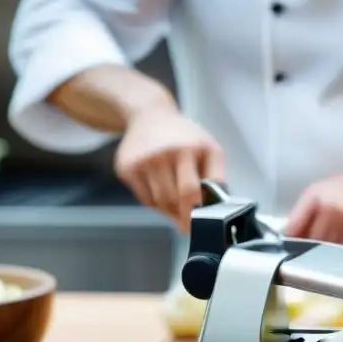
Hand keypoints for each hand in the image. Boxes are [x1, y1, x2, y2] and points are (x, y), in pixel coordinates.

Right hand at [113, 105, 224, 232]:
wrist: (150, 115)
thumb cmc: (185, 137)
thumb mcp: (210, 150)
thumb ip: (215, 178)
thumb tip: (211, 211)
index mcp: (188, 149)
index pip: (190, 191)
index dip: (195, 214)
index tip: (199, 226)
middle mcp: (163, 153)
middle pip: (173, 200)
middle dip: (182, 215)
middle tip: (188, 221)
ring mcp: (142, 160)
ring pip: (158, 202)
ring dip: (169, 208)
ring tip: (176, 198)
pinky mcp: (126, 167)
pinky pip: (144, 198)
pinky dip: (155, 200)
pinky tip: (160, 186)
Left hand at [284, 161, 342, 244]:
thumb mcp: (318, 192)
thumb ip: (302, 212)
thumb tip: (289, 234)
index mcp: (312, 197)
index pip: (294, 226)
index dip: (290, 240)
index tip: (290, 246)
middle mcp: (327, 207)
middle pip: (312, 239)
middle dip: (309, 247)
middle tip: (311, 249)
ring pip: (329, 245)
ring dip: (326, 250)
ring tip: (329, 244)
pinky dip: (342, 247)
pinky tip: (342, 242)